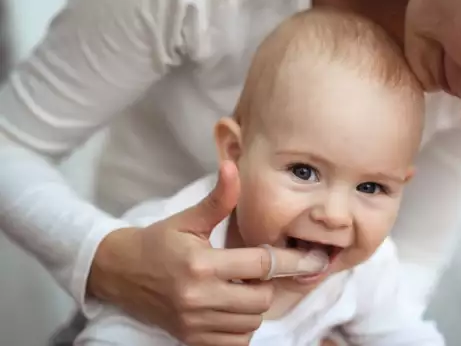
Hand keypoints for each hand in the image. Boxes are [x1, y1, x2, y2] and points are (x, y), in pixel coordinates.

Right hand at [88, 161, 326, 345]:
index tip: (309, 257)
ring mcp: (194, 322)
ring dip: (253, 306)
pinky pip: (235, 342)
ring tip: (238, 288)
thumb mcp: (187, 219)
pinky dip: (241, 327)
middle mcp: (199, 297)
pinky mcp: (191, 339)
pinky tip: (230, 308)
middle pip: (261, 299)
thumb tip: (233, 167)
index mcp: (201, 264)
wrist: (118, 273)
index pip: (260, 265)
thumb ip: (218, 199)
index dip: (288, 261)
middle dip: (266, 284)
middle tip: (252, 272)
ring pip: (251, 322)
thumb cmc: (157, 242)